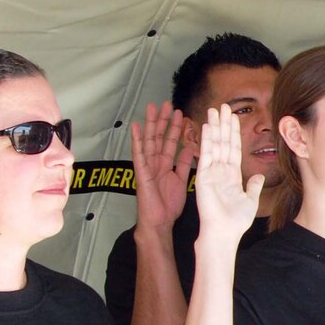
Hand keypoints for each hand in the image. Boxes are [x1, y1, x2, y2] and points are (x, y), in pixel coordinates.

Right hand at [130, 102, 196, 232]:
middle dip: (162, 120)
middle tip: (165, 103)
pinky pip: (138, 154)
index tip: (180, 112)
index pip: (170, 142)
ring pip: (149, 141)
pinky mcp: (141, 172)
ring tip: (152, 107)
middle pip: (158, 137)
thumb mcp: (181, 180)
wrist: (160, 221)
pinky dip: (136, 140)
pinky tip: (135, 126)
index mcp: (165, 165)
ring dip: (150, 124)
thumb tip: (189, 148)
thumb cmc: (169, 205)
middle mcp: (155, 163)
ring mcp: (147, 166)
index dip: (175, 128)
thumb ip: (182, 164)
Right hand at [195, 104, 263, 245]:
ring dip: (214, 127)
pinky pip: (206, 154)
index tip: (234, 118)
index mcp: (232, 175)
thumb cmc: (235, 221)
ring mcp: (211, 172)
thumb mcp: (250, 200)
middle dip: (223, 124)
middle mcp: (220, 171)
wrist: (225, 232)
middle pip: (223, 142)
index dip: (234, 133)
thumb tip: (260, 175)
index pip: (233, 149)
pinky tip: (208, 127)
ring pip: (214, 144)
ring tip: (214, 110)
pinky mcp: (203, 176)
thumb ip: (254, 185)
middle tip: (223, 106)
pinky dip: (207, 140)